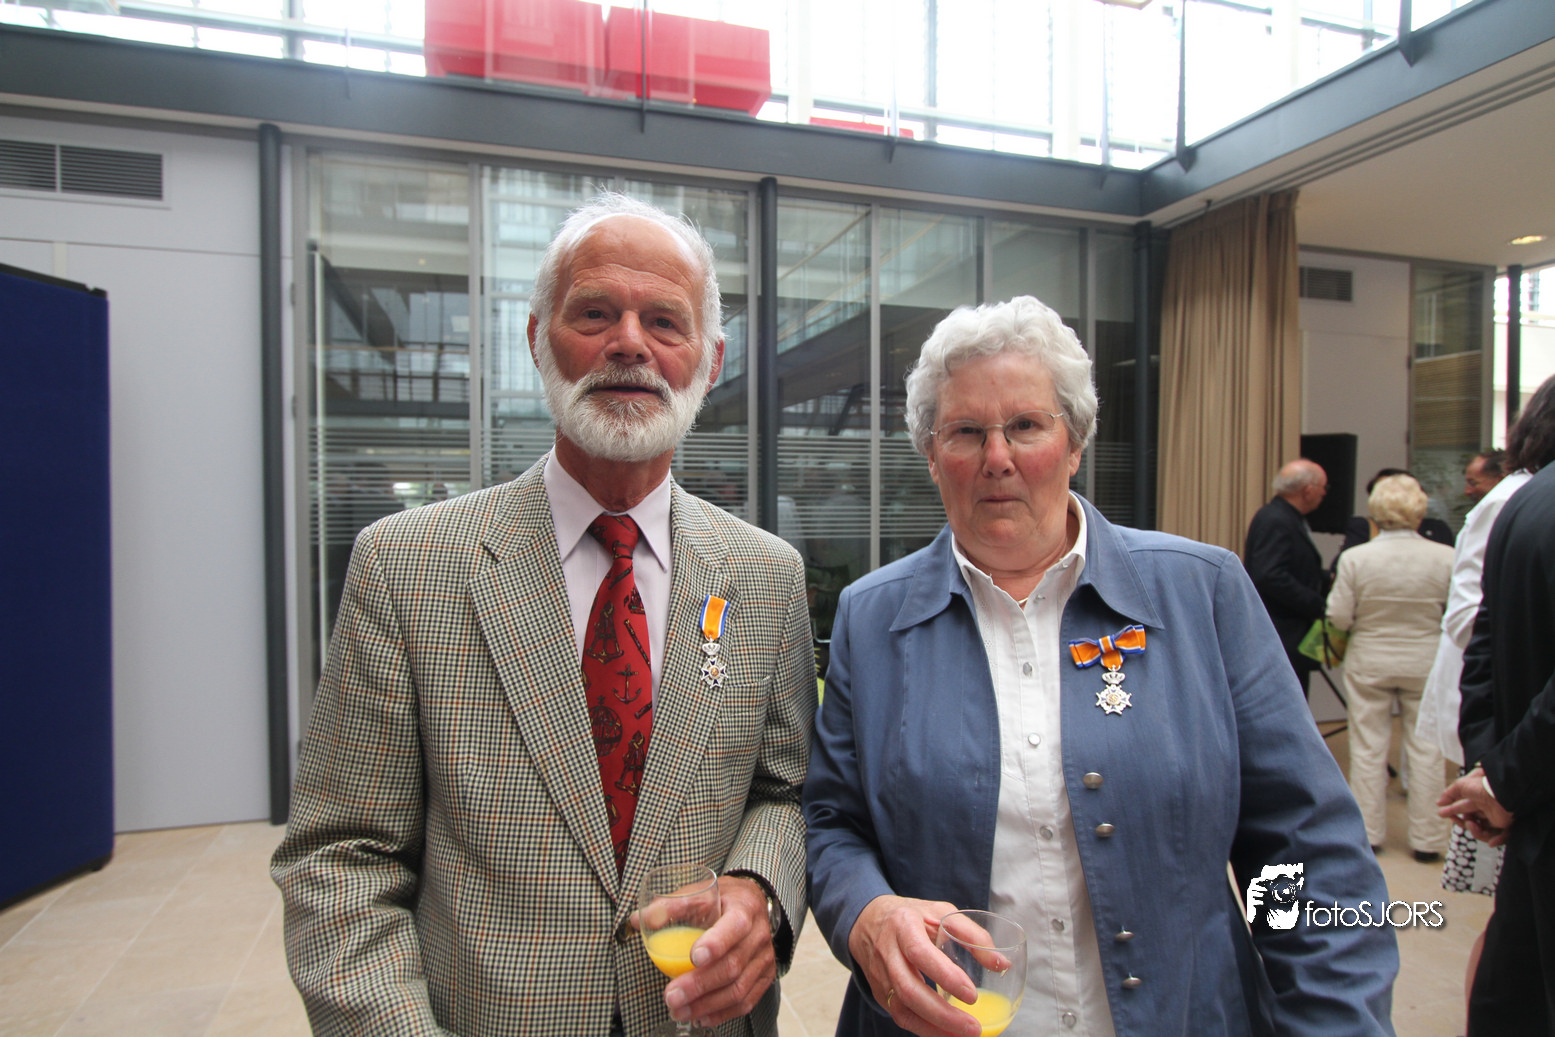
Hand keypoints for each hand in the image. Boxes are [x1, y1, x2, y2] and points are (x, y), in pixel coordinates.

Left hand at [659, 876, 775, 1027]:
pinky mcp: (763, 977)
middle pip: (732, 965)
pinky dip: (721, 1013)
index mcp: (743, 909)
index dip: (716, 943)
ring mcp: (763, 959)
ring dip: (706, 1005)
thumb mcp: (700, 893)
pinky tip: (700, 1017)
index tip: (693, 957)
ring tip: (679, 1010)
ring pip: (738, 990)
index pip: (734, 926)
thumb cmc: (723, 900)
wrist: (754, 904)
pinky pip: (745, 1002)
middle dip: (699, 985)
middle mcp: (758, 936)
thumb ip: (671, 905)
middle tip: (672, 996)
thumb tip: (639, 919)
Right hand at [847, 895, 981, 1036]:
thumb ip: (972, 934)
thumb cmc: (913, 916)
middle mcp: (887, 952)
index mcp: (903, 925)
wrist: (869, 920)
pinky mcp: (879, 992)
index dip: (946, 976)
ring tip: (963, 1036)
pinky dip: (924, 1029)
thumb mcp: (942, 912)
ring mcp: (880, 975)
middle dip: (943, 1014)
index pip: (920, 953)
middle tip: (973, 1027)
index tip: (972, 995)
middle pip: (909, 990)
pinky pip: (900, 1016)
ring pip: (902, 1009)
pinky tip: (945, 1034)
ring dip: (934, 1028)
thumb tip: (1002, 964)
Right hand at [1437, 767, 1513, 845]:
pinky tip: (1491, 842)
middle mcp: (1484, 807)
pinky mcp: (1502, 824)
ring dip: (1474, 831)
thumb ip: (1449, 793)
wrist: (1499, 793)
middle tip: (1451, 819)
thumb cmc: (1480, 787)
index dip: (1452, 810)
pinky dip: (1495, 840)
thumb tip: (1439, 803)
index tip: (1442, 812)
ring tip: (1471, 825)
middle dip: (1459, 821)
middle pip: (1469, 820)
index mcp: (1475, 797)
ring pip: (1480, 830)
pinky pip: (1498, 836)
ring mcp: (1493, 816)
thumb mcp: (1460, 786)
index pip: (1462, 807)